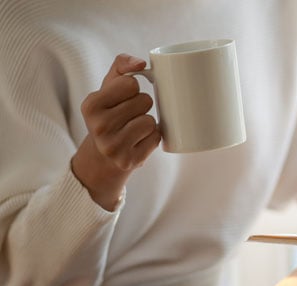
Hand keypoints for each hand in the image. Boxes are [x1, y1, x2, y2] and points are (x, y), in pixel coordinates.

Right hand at [71, 54, 160, 209]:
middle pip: (144, 101)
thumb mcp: (109, 88)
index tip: (122, 99)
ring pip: (150, 121)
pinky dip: (152, 138)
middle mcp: (98, 127)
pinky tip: (138, 141)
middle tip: (129, 116)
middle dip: (141, 105)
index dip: (132, 89)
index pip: (131, 84)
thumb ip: (122, 65)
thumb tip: (140, 63)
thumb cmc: (111, 113)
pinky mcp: (129, 161)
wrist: (104, 156)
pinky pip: (156, 138)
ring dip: (148, 122)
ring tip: (133, 129)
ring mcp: (113, 147)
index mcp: (90, 105)